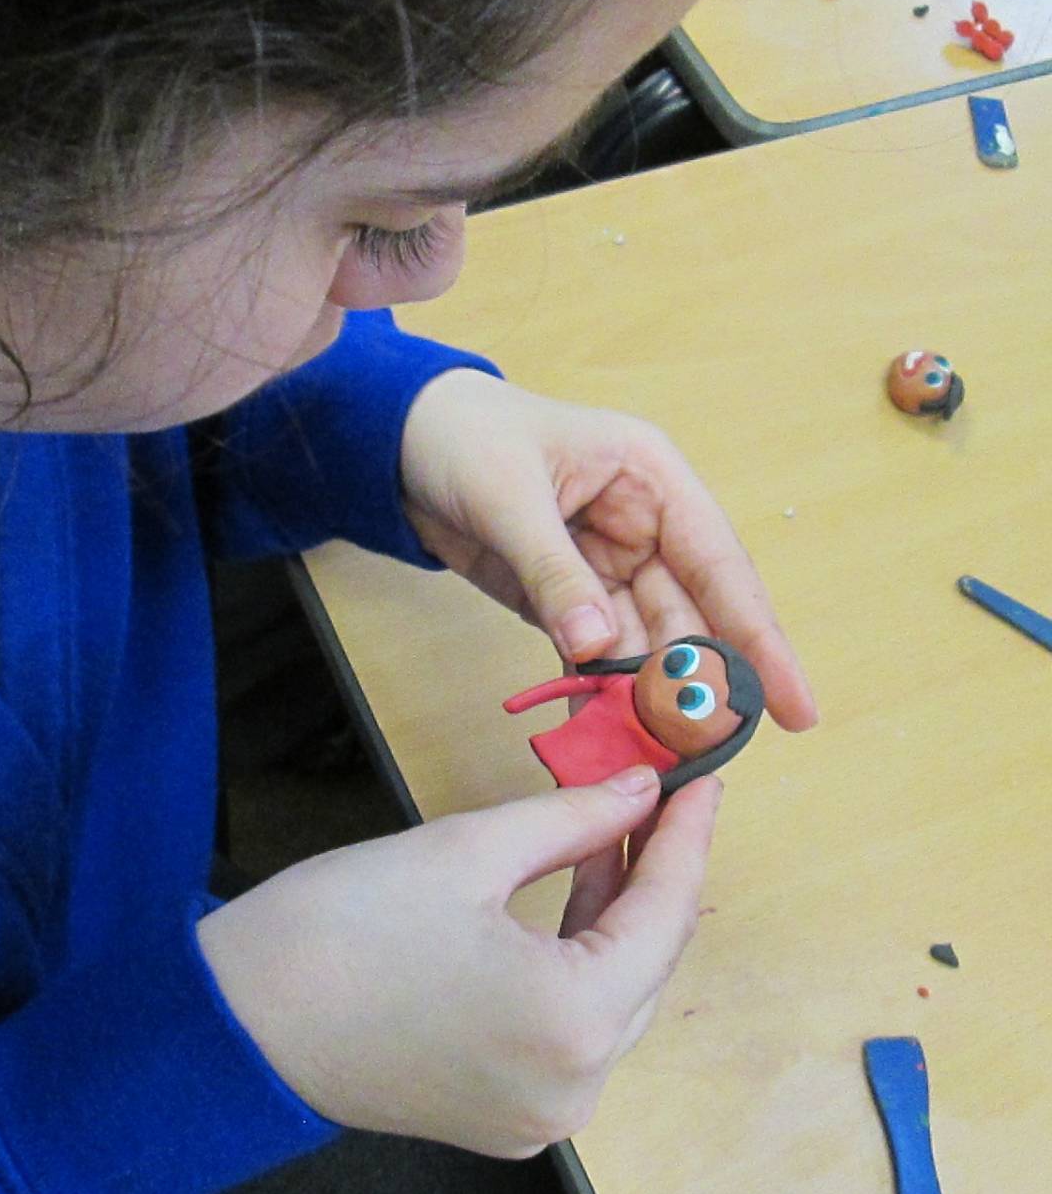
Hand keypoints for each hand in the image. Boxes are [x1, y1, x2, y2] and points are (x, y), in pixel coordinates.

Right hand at [196, 768, 718, 1157]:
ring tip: (607, 834)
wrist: (236, 1019)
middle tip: (654, 796)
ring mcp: (539, 1117)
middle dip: (653, 875)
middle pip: (646, 966)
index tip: (700, 777)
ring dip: (614, 919)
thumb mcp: (465, 850)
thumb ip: (571, 819)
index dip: (684, 836)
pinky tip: (566, 900)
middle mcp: (573, 1090)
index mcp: (571, 1024)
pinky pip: (569, 1033)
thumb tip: (637, 790)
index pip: (663, 916)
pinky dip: (576, 965)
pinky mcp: (503, 1119)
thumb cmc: (341, 926)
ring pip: (612, 1002)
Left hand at [399, 368, 817, 732]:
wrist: (398, 441)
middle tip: (706, 752)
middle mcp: (644, 527)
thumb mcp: (509, 498)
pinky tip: (603, 735)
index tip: (795, 709)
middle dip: (697, 685)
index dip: (761, 640)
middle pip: (689, 617)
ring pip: (644, 645)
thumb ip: (555, 573)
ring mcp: (606, 566)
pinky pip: (595, 654)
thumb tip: (599, 648)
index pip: (722, 566)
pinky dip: (599, 693)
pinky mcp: (566, 599)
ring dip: (646, 700)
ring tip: (651, 757)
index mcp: (653, 480)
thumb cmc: (465, 437)